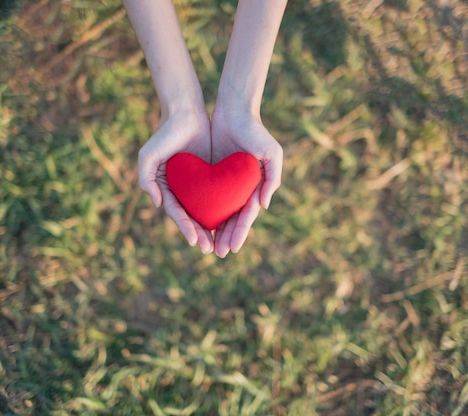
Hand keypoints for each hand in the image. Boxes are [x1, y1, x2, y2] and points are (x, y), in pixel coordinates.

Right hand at [138, 111, 213, 253]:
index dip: (185, 228)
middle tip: (211, 250)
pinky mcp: (212, 175)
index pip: (177, 213)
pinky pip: (219, 196)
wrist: (186, 110)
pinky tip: (233, 222)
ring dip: (213, 228)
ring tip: (222, 244)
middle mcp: (182, 189)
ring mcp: (197, 183)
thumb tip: (158, 205)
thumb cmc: (165, 133)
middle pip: (192, 216)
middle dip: (201, 234)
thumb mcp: (148, 155)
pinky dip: (224, 209)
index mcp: (166, 188)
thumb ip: (146, 180)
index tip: (196, 241)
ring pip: (207, 210)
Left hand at [210, 107, 282, 256]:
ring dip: (213, 229)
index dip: (240, 232)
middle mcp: (240, 188)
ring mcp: (225, 183)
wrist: (234, 110)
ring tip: (206, 245)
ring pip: (217, 211)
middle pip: (231, 218)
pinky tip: (195, 223)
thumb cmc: (256, 131)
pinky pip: (205, 196)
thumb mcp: (272, 153)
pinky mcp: (210, 174)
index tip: (232, 248)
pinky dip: (201, 210)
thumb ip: (272, 179)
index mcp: (255, 187)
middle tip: (218, 253)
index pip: (247, 215)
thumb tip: (263, 206)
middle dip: (225, 236)